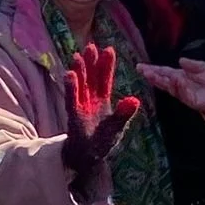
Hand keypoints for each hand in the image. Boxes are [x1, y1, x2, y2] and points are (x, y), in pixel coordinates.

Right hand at [61, 43, 140, 178]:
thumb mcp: (117, 127)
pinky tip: (69, 75)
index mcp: (103, 100)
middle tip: (90, 46)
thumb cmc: (103, 141)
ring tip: (78, 56)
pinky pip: (71, 99)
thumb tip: (134, 100)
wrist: (88, 158)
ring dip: (79, 71)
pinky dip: (71, 88)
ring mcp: (80, 106)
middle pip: (91, 78)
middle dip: (90, 62)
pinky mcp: (73, 115)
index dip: (106, 65)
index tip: (108, 50)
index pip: (105, 79)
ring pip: (79, 85)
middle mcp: (90, 100)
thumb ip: (124, 114)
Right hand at [136, 56, 204, 114]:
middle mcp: (177, 85)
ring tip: (154, 74)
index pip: (162, 71)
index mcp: (177, 75)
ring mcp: (183, 93)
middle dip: (152, 76)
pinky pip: (184, 94)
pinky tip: (176, 80)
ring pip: (170, 87)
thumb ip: (192, 64)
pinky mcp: (191, 100)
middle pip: (162, 80)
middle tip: (143, 71)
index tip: (140, 67)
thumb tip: (181, 60)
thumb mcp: (202, 67)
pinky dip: (180, 87)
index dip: (151, 69)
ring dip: (162, 81)